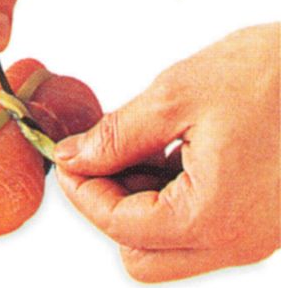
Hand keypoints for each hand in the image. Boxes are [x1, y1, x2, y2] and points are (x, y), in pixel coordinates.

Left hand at [55, 24, 279, 281]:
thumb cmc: (269, 75)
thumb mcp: (175, 96)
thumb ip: (117, 135)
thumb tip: (75, 157)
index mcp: (213, 216)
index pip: (121, 227)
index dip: (84, 193)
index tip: (68, 160)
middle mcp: (236, 239)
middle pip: (143, 254)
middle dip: (109, 207)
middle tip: (98, 158)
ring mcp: (252, 232)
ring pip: (170, 244)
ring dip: (139, 201)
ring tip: (134, 145)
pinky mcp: (260, 216)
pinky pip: (199, 224)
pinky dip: (170, 195)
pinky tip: (166, 150)